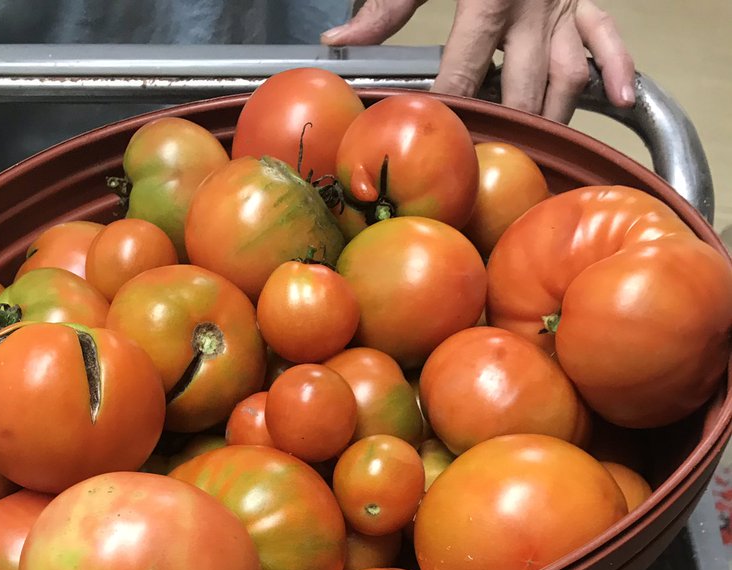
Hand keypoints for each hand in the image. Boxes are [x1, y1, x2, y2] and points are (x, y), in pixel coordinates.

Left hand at [321, 0, 635, 123]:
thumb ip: (387, 5)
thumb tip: (340, 43)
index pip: (466, 72)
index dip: (452, 110)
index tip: (439, 143)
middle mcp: (532, 7)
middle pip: (521, 89)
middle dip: (503, 130)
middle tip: (484, 164)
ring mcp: (562, 5)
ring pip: (566, 78)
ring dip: (550, 119)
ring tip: (533, 153)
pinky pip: (608, 37)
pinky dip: (619, 69)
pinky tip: (619, 103)